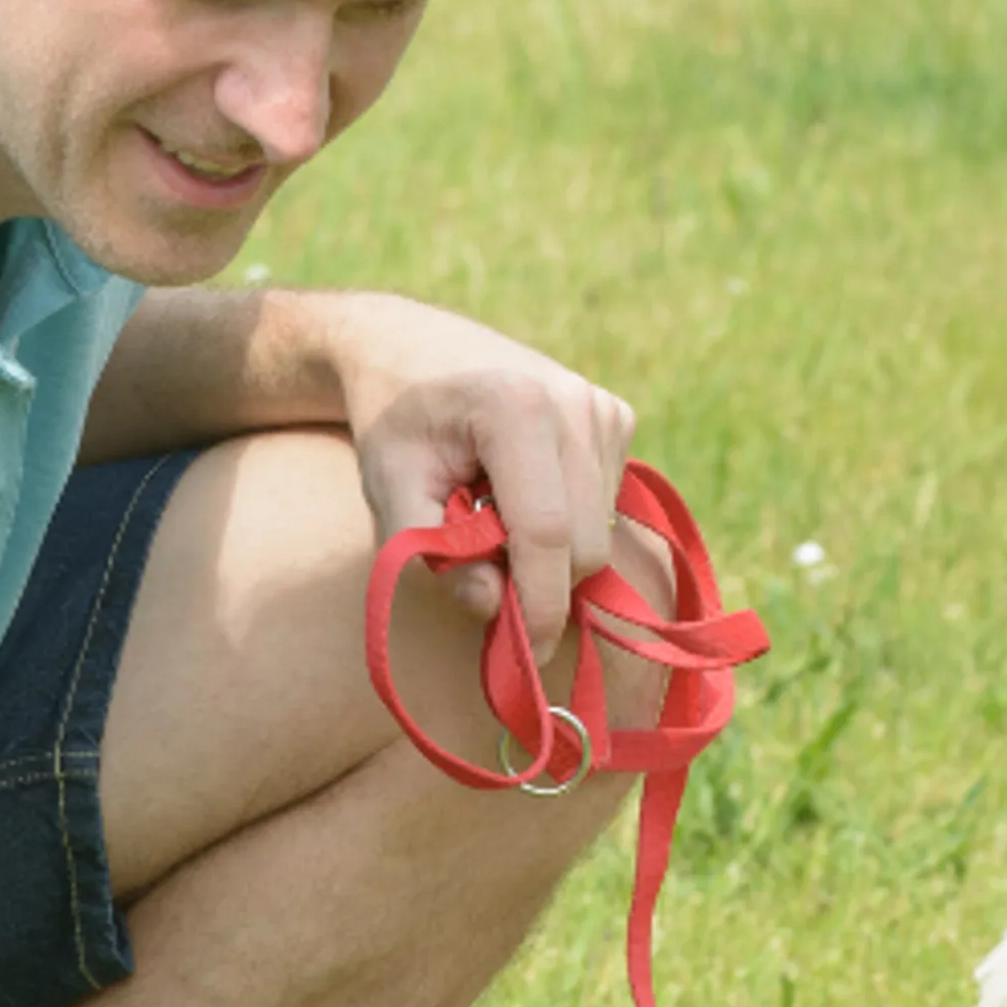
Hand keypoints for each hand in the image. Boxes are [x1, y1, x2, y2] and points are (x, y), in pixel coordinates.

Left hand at [323, 293, 637, 655]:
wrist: (412, 346)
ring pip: (598, 533)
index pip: (545, 534)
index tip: (521, 659)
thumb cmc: (395, 421)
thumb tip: (493, 608)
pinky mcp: (616, 417)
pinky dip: (563, 522)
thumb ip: (432, 553)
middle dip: (538, 584)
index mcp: (517, 407)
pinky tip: (517, 490)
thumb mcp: (389, 488)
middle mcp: (576, 403)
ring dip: (546, 552)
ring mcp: (603, 408)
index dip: (537, 607)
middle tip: (477, 571)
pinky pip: (603, 507)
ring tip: (490, 512)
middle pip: (583, 544)